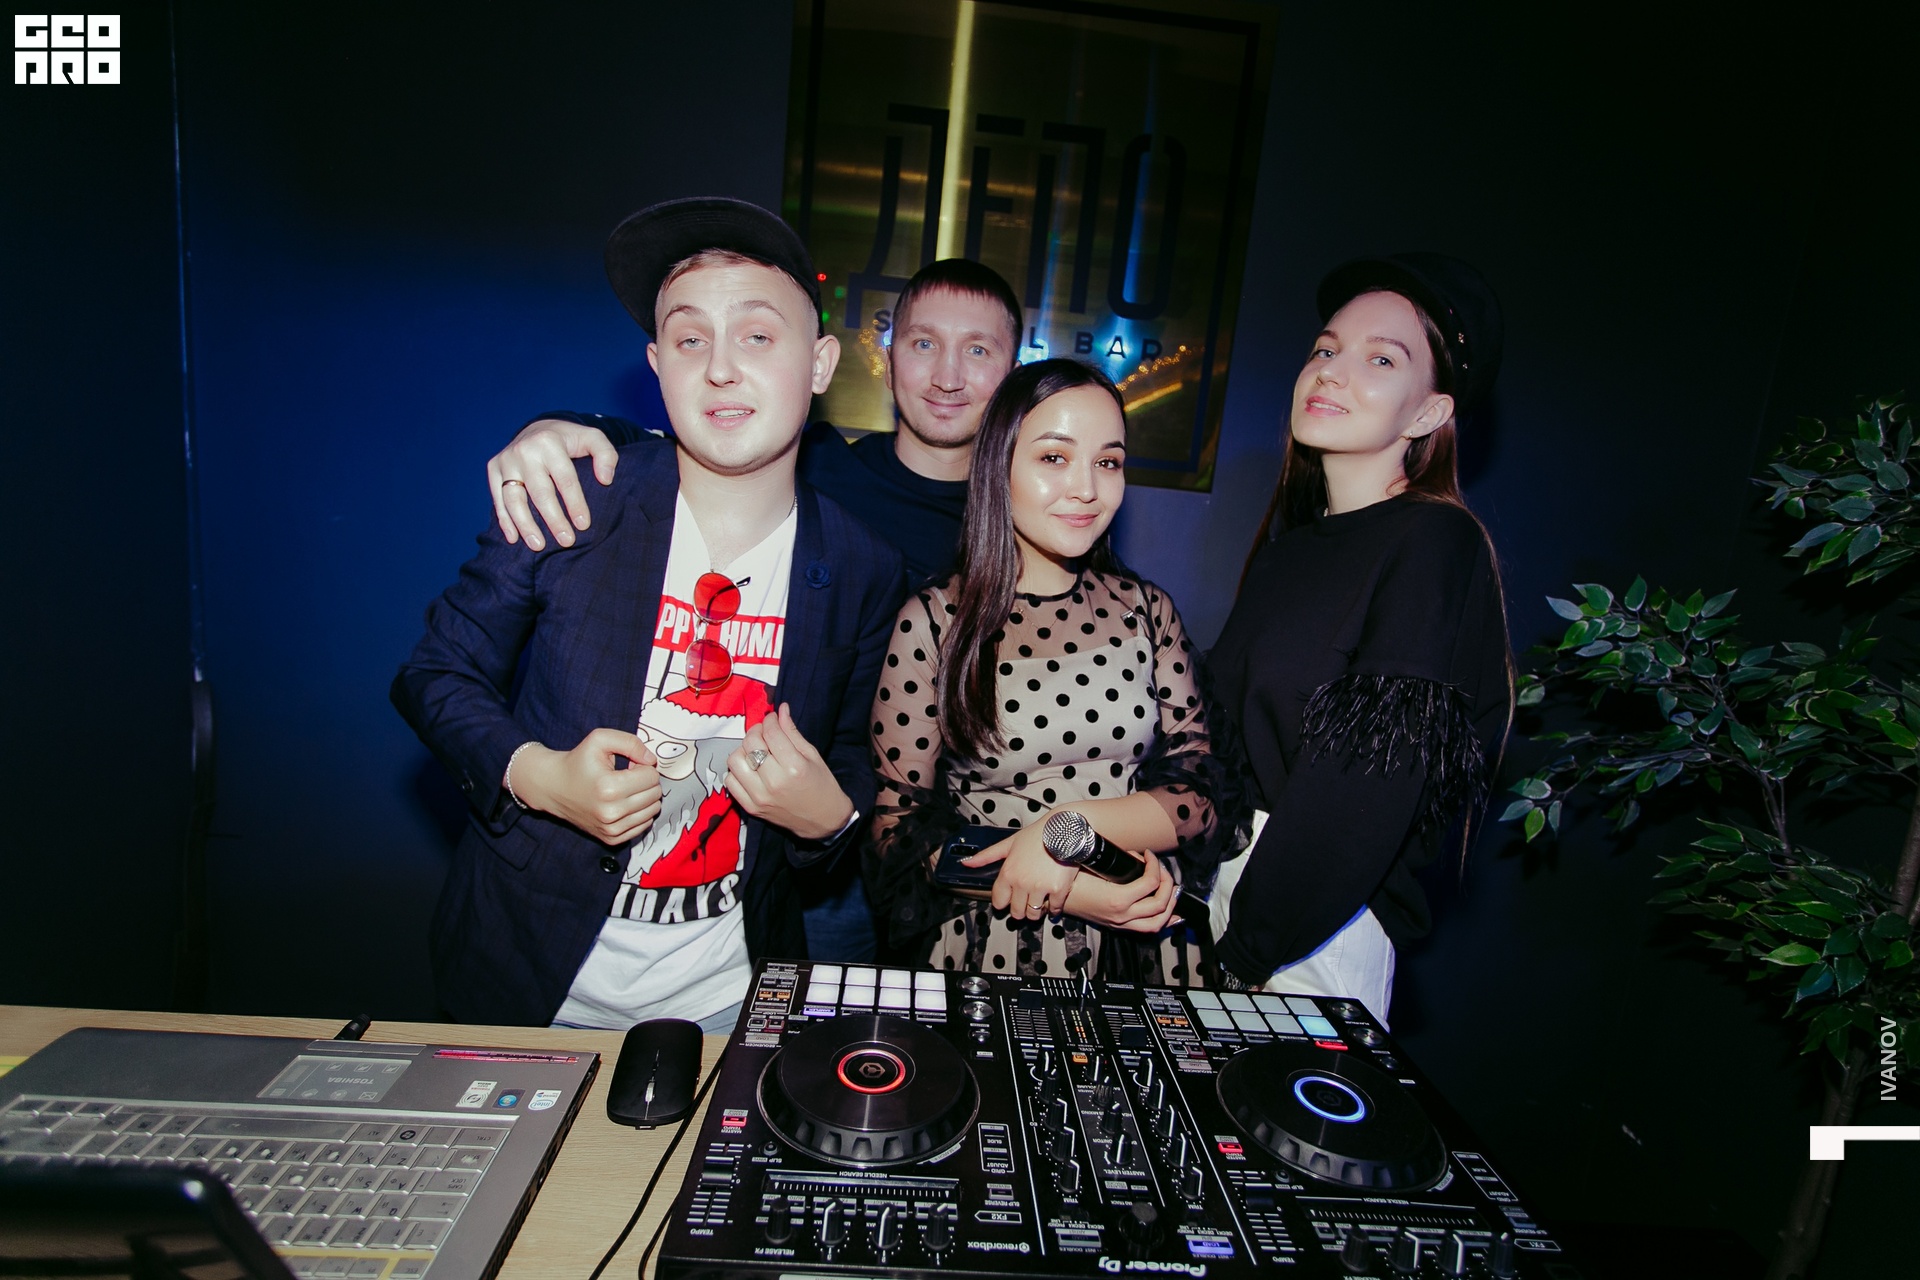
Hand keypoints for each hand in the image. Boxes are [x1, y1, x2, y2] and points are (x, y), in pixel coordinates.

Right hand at [488, 419, 618, 549]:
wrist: (536, 427)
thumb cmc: (569, 439)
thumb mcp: (593, 438)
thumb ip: (606, 455)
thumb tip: (606, 479)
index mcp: (549, 442)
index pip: (565, 479)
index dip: (575, 504)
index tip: (584, 525)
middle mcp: (524, 451)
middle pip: (540, 492)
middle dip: (553, 519)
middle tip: (567, 541)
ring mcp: (506, 460)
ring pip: (514, 498)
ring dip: (526, 525)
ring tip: (539, 546)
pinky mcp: (493, 468)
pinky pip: (497, 498)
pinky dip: (504, 520)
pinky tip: (513, 538)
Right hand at [508, 729, 659, 845]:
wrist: (554, 787)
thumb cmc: (577, 761)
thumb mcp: (599, 739)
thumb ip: (630, 742)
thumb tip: (651, 760)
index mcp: (609, 788)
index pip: (651, 777)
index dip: (643, 766)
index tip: (628, 766)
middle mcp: (611, 813)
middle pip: (655, 794)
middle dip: (645, 781)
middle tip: (627, 776)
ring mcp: (612, 829)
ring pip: (653, 810)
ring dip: (644, 797)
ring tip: (625, 789)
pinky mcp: (612, 839)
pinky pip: (644, 825)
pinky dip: (639, 812)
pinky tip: (623, 803)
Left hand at [723, 704, 854, 840]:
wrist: (823, 821)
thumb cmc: (822, 785)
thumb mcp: (812, 755)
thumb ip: (792, 732)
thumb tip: (780, 709)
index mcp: (793, 767)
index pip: (771, 732)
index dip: (770, 720)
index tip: (773, 719)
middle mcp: (773, 782)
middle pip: (750, 743)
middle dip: (757, 732)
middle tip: (766, 734)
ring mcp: (759, 797)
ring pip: (734, 760)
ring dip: (743, 750)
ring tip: (756, 752)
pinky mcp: (751, 808)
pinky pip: (730, 782)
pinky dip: (737, 771)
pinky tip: (750, 769)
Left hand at [982, 823, 1079, 920]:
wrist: (1065, 829)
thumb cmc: (1038, 834)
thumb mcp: (1009, 842)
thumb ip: (987, 856)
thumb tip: (966, 863)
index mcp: (1008, 873)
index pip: (999, 901)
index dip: (1003, 902)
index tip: (1009, 900)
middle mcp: (1022, 883)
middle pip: (1016, 912)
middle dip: (1020, 909)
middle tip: (1025, 903)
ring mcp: (1040, 887)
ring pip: (1033, 914)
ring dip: (1035, 911)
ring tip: (1039, 903)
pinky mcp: (1058, 890)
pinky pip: (1054, 909)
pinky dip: (1054, 909)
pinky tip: (1053, 903)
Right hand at [1061, 851, 1178, 931]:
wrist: (1055, 898)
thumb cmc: (1071, 882)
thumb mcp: (1095, 867)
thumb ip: (1119, 862)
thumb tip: (1138, 857)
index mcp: (1117, 899)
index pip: (1151, 883)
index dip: (1155, 865)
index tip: (1149, 854)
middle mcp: (1122, 915)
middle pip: (1160, 904)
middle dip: (1168, 884)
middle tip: (1163, 870)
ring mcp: (1120, 923)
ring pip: (1157, 923)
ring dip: (1170, 907)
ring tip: (1173, 893)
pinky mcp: (1117, 926)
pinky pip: (1147, 929)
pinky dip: (1162, 921)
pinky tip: (1170, 915)